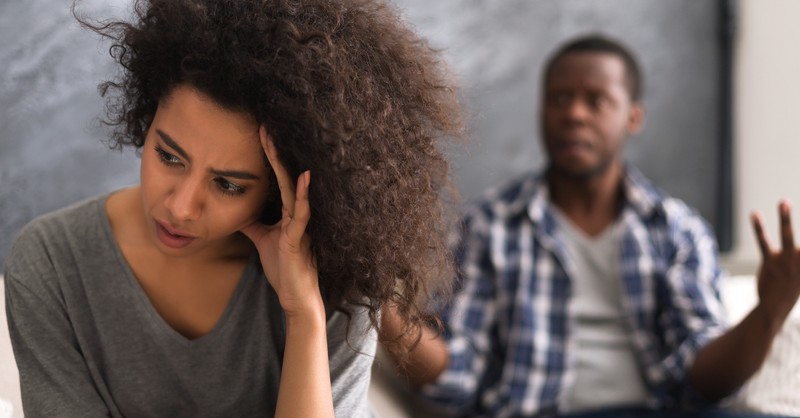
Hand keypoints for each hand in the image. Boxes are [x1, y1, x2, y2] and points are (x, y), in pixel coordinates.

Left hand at [240, 127, 321, 317]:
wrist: (296, 295)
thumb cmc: (284, 268)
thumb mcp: (262, 240)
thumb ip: (252, 224)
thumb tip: (237, 212)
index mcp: (287, 212)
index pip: (277, 180)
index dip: (269, 158)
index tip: (260, 135)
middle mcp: (296, 214)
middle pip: (284, 177)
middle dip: (274, 153)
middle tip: (264, 127)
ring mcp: (299, 224)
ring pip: (292, 189)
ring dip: (285, 166)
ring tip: (276, 143)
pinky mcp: (299, 238)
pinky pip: (302, 213)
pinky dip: (303, 194)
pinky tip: (303, 178)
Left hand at [750, 200, 799, 326]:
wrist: (776, 307)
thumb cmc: (793, 285)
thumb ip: (798, 255)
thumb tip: (796, 248)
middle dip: (792, 222)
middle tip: (789, 202)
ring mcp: (787, 261)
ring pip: (787, 236)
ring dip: (785, 218)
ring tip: (784, 201)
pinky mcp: (770, 262)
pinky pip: (764, 242)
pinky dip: (759, 227)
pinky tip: (754, 214)